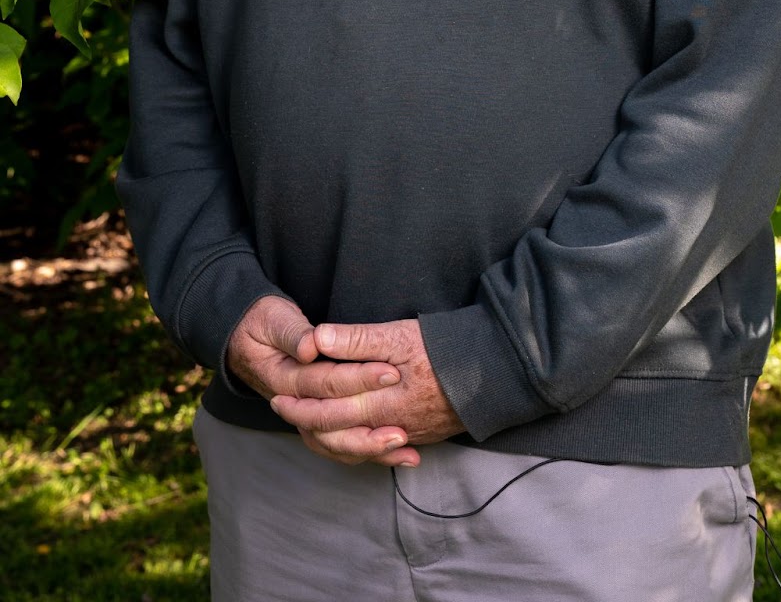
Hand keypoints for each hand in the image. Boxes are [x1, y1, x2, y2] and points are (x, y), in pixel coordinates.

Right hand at [225, 296, 416, 467]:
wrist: (243, 338)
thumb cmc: (263, 322)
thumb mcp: (274, 319)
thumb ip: (294, 333)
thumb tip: (311, 346)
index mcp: (284, 379)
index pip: (326, 382)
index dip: (359, 378)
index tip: (391, 373)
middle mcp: (293, 405)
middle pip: (334, 422)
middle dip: (372, 425)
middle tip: (404, 427)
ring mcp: (302, 417)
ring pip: (336, 443)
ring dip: (371, 448)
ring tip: (405, 448)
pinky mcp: (314, 421)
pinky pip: (338, 444)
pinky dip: (365, 450)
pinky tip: (393, 455)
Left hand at [269, 317, 462, 466]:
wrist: (497, 369)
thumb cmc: (446, 347)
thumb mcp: (399, 334)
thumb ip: (357, 340)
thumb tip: (317, 339)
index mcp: (382, 401)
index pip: (330, 412)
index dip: (302, 406)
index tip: (279, 397)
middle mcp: (392, 426)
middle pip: (340, 433)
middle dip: (309, 422)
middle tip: (285, 411)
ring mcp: (409, 434)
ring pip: (360, 447)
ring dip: (332, 438)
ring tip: (312, 426)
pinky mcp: (424, 435)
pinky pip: (383, 450)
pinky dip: (364, 448)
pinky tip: (356, 443)